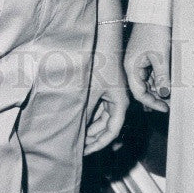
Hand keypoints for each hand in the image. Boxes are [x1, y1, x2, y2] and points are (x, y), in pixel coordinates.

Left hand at [84, 24, 128, 155]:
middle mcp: (118, 101)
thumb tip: (75, 130)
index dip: (99, 144)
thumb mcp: (90, 91)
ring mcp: (112, 94)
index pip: (111, 132)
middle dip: (92, 137)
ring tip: (73, 134)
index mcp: (120, 103)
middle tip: (76, 145)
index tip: (85, 151)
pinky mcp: (105, 88)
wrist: (103, 41)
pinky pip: (97, 107)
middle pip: (106, 126)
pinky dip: (87, 114)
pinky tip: (75, 118)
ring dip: (89, 126)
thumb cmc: (100, 64)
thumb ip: (85, 112)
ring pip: (100, 117)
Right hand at [124, 22, 170, 112]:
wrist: (153, 12)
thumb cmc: (154, 31)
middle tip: (172, 104)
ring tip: (172, 95)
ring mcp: (137, 62)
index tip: (166, 108)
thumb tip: (165, 95)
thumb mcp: (161, 56)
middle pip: (142, 89)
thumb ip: (162, 77)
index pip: (139, 93)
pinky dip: (159, 80)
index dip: (152, 103)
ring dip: (158, 89)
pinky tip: (169, 83)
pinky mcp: (143, 57)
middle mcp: (131, 66)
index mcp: (131, 67)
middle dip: (156, 97)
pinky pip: (150, 74)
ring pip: (147, 82)